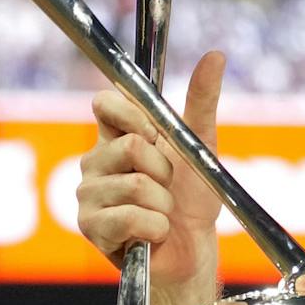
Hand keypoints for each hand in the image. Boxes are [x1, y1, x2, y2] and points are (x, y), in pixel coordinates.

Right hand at [77, 50, 224, 295]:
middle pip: (131, 145)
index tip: (157, 134)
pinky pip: (130, 217)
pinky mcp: (91, 227)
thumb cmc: (193, 197)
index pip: (106, 102)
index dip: (135, 115)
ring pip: (136, 185)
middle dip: (165, 170)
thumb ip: (201, 101)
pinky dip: (156, 227)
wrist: (193, 249)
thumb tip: (215, 55)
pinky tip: (153, 233)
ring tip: (162, 213)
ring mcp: (88, 195)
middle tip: (167, 186)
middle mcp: (95, 161)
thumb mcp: (202, 144)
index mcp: (116, 136)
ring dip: (164, 204)